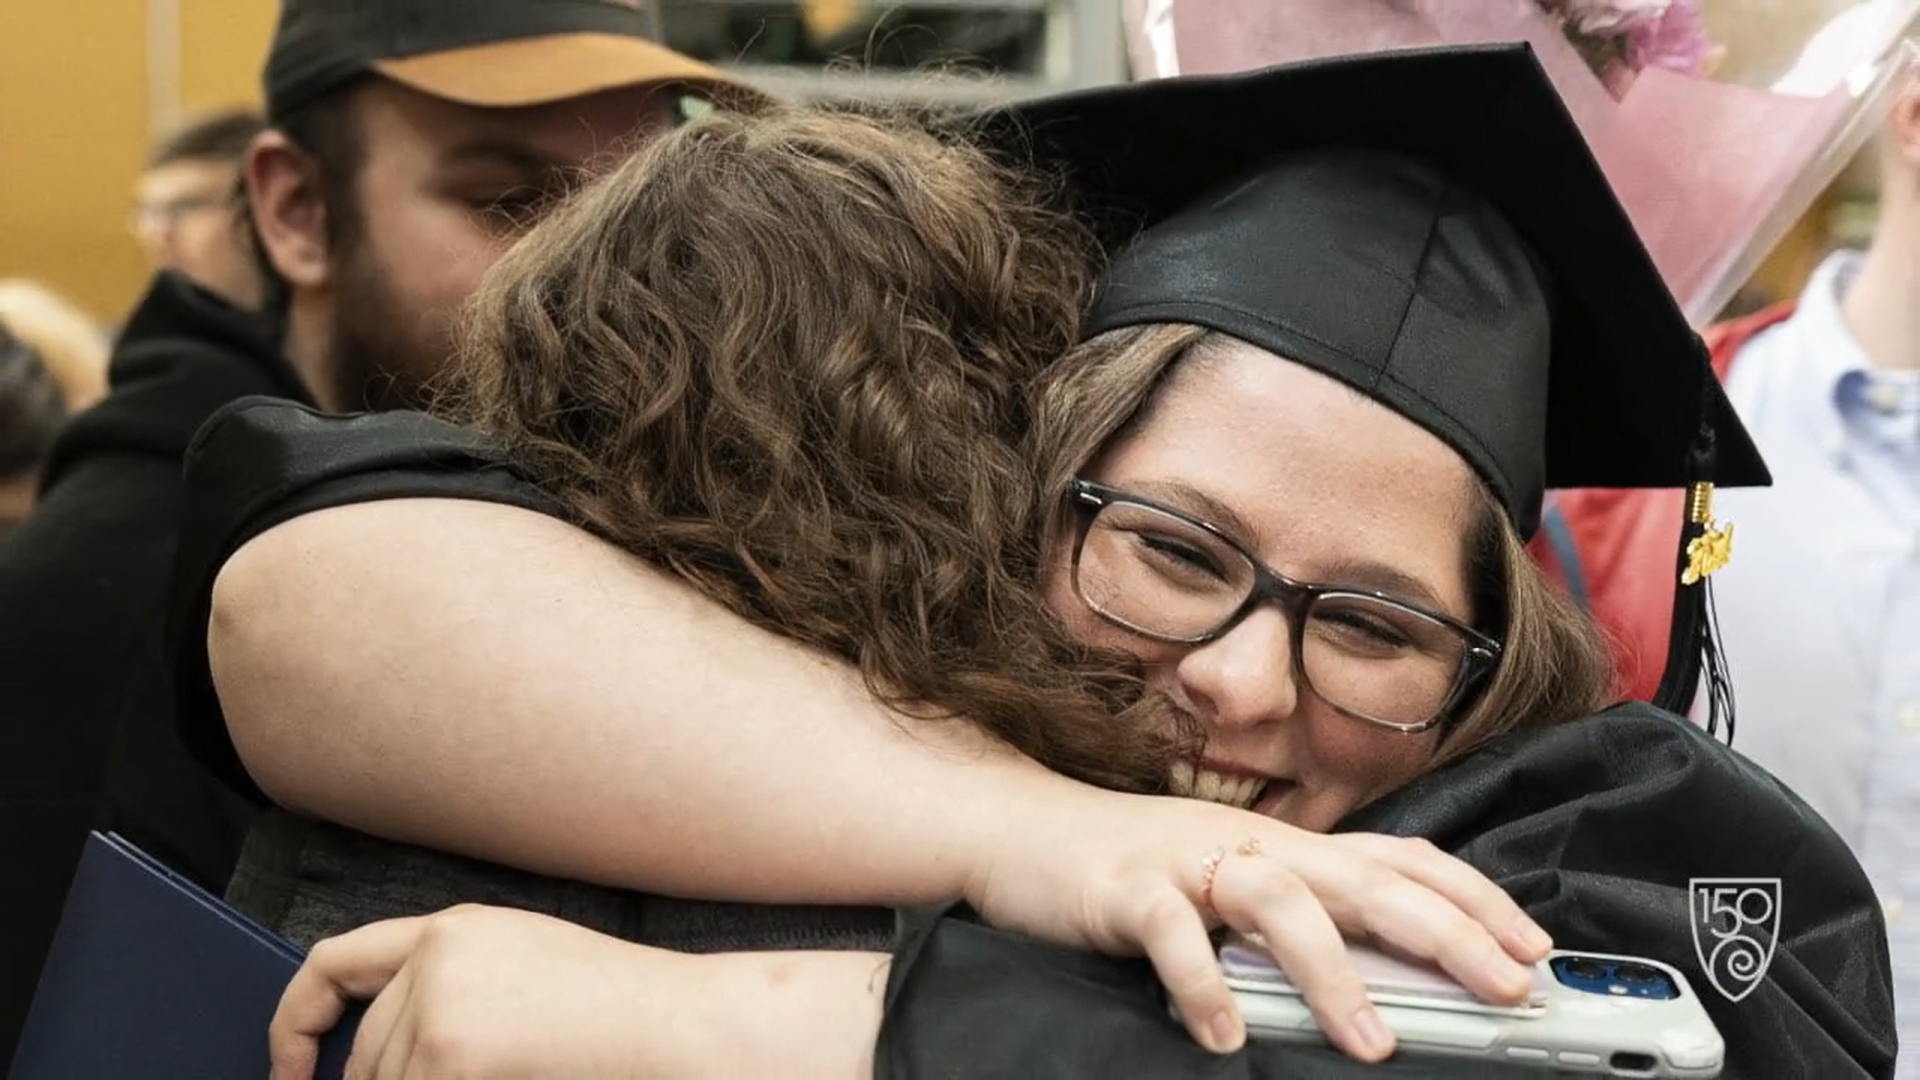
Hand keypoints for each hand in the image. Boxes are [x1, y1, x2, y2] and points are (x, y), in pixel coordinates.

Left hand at [270, 905, 886, 1079]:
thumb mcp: (525, 972)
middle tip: (456, 1077)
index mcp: (454, 929)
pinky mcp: (448, 1052)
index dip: (296, 1022)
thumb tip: (380, 1055)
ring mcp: (438, 1005)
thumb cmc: (623, 1010)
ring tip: (513, 1068)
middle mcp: (436, 957)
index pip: (336, 964)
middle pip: (365, 1053)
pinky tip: (505, 1076)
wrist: (680, 1024)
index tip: (290, 1071)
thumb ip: (452, 990)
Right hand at [966, 789, 1550, 1062]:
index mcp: (1283, 845)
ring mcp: (1187, 861)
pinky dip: (1202, 983)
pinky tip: (1223, 1036)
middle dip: (1446, 933)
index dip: (1472, 898)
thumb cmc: (1132, 865)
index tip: (1532, 946)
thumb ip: (1296, 915)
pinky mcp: (1124, 887)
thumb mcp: (1229, 880)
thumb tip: (1383, 972)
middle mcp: (1250, 845)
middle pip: (1364, 878)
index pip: (1397, 858)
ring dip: (1333, 973)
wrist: (1019, 826)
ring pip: (1279, 903)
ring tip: (1371, 1041)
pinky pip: (1171, 933)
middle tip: (1507, 987)